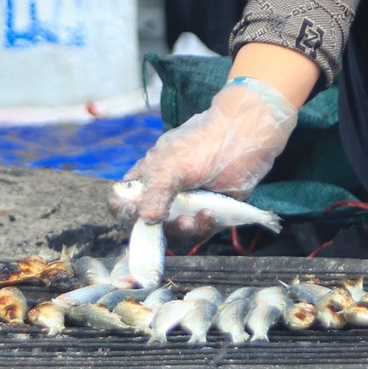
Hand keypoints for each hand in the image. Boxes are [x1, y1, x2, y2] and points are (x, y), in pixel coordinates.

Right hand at [109, 77, 298, 229]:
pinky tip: (208, 214)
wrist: (244, 137)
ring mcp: (188, 203)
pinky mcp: (211, 211)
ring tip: (190, 220)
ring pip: (175, 231)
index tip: (131, 214)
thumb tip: (146, 219)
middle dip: (156, 228)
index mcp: (148, 176)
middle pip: (149, 223)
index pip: (125, 200)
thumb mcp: (169, 165)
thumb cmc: (202, 143)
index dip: (123, 211)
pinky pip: (200, 230)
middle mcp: (166, 192)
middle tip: (164, 223)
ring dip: (180, 230)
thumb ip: (154, 193)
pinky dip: (202, 226)